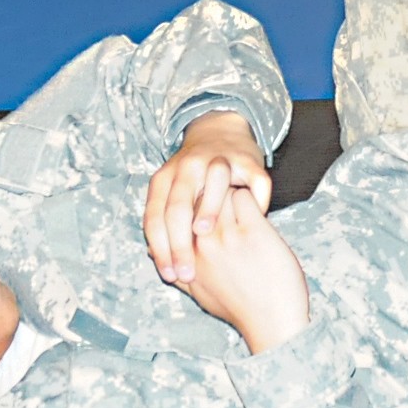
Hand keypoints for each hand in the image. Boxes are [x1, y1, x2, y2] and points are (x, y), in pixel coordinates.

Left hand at [145, 110, 272, 284]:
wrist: (220, 131)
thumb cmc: (195, 179)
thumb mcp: (172, 194)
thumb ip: (162, 222)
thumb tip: (152, 256)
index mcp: (165, 179)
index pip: (156, 216)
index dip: (161, 248)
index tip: (170, 275)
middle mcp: (188, 166)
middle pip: (178, 204)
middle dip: (179, 242)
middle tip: (187, 271)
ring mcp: (220, 159)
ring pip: (214, 181)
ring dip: (208, 206)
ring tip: (205, 234)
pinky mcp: (249, 160)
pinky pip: (254, 180)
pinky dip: (255, 200)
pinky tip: (255, 221)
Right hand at [169, 175, 310, 355]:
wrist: (272, 322)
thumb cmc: (238, 308)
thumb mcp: (198, 293)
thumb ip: (176, 271)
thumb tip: (151, 255)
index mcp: (189, 257)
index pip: (179, 214)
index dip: (190, 205)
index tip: (202, 204)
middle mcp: (204, 244)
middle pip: (197, 199)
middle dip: (207, 192)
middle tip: (219, 189)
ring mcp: (228, 235)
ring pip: (220, 193)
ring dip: (228, 190)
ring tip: (237, 196)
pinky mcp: (254, 230)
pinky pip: (245, 197)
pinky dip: (250, 196)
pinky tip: (256, 207)